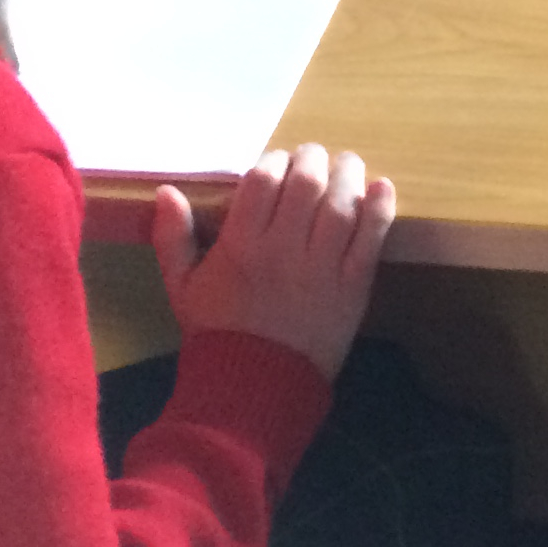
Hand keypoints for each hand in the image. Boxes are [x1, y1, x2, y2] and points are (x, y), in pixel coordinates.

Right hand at [151, 142, 396, 382]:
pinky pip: (372, 238)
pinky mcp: (354, 286)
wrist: (254, 389)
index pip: (263, 180)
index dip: (273, 159)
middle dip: (312, 158)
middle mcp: (283, 249)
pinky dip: (380, 208)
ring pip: (342, 203)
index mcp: (241, 245)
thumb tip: (166, 191)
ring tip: (346, 165)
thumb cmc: (217, 333)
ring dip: (348, 174)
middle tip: (314, 158)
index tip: (278, 162)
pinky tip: (381, 187)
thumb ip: (172, 237)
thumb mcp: (182, 287)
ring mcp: (322, 267)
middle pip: (306, 182)